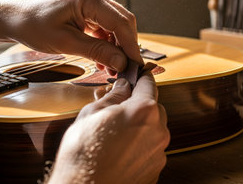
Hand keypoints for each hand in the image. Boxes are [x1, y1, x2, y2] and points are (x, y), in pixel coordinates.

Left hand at [0, 0, 142, 73]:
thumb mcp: (65, 42)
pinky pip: (104, 29)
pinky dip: (107, 45)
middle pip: (123, 23)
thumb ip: (96, 51)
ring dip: (117, 48)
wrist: (13, 19)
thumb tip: (121, 62)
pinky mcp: (86, 13)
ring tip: (113, 68)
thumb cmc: (32, 26)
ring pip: (115, 27)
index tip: (135, 65)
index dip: (131, 46)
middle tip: (127, 69)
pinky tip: (103, 61)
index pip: (121, 23)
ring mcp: (90, 5)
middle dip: (126, 47)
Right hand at [48, 72, 169, 183]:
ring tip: (114, 136)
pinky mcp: (156, 169)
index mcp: (144, 111)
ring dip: (139, 127)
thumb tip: (122, 87)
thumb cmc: (83, 156)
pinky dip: (139, 146)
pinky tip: (119, 151)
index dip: (141, 76)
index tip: (138, 74)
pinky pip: (151, 149)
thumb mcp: (91, 114)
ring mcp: (159, 153)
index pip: (148, 84)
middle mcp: (158, 131)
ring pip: (153, 129)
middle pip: (153, 107)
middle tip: (117, 110)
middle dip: (138, 105)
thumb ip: (113, 96)